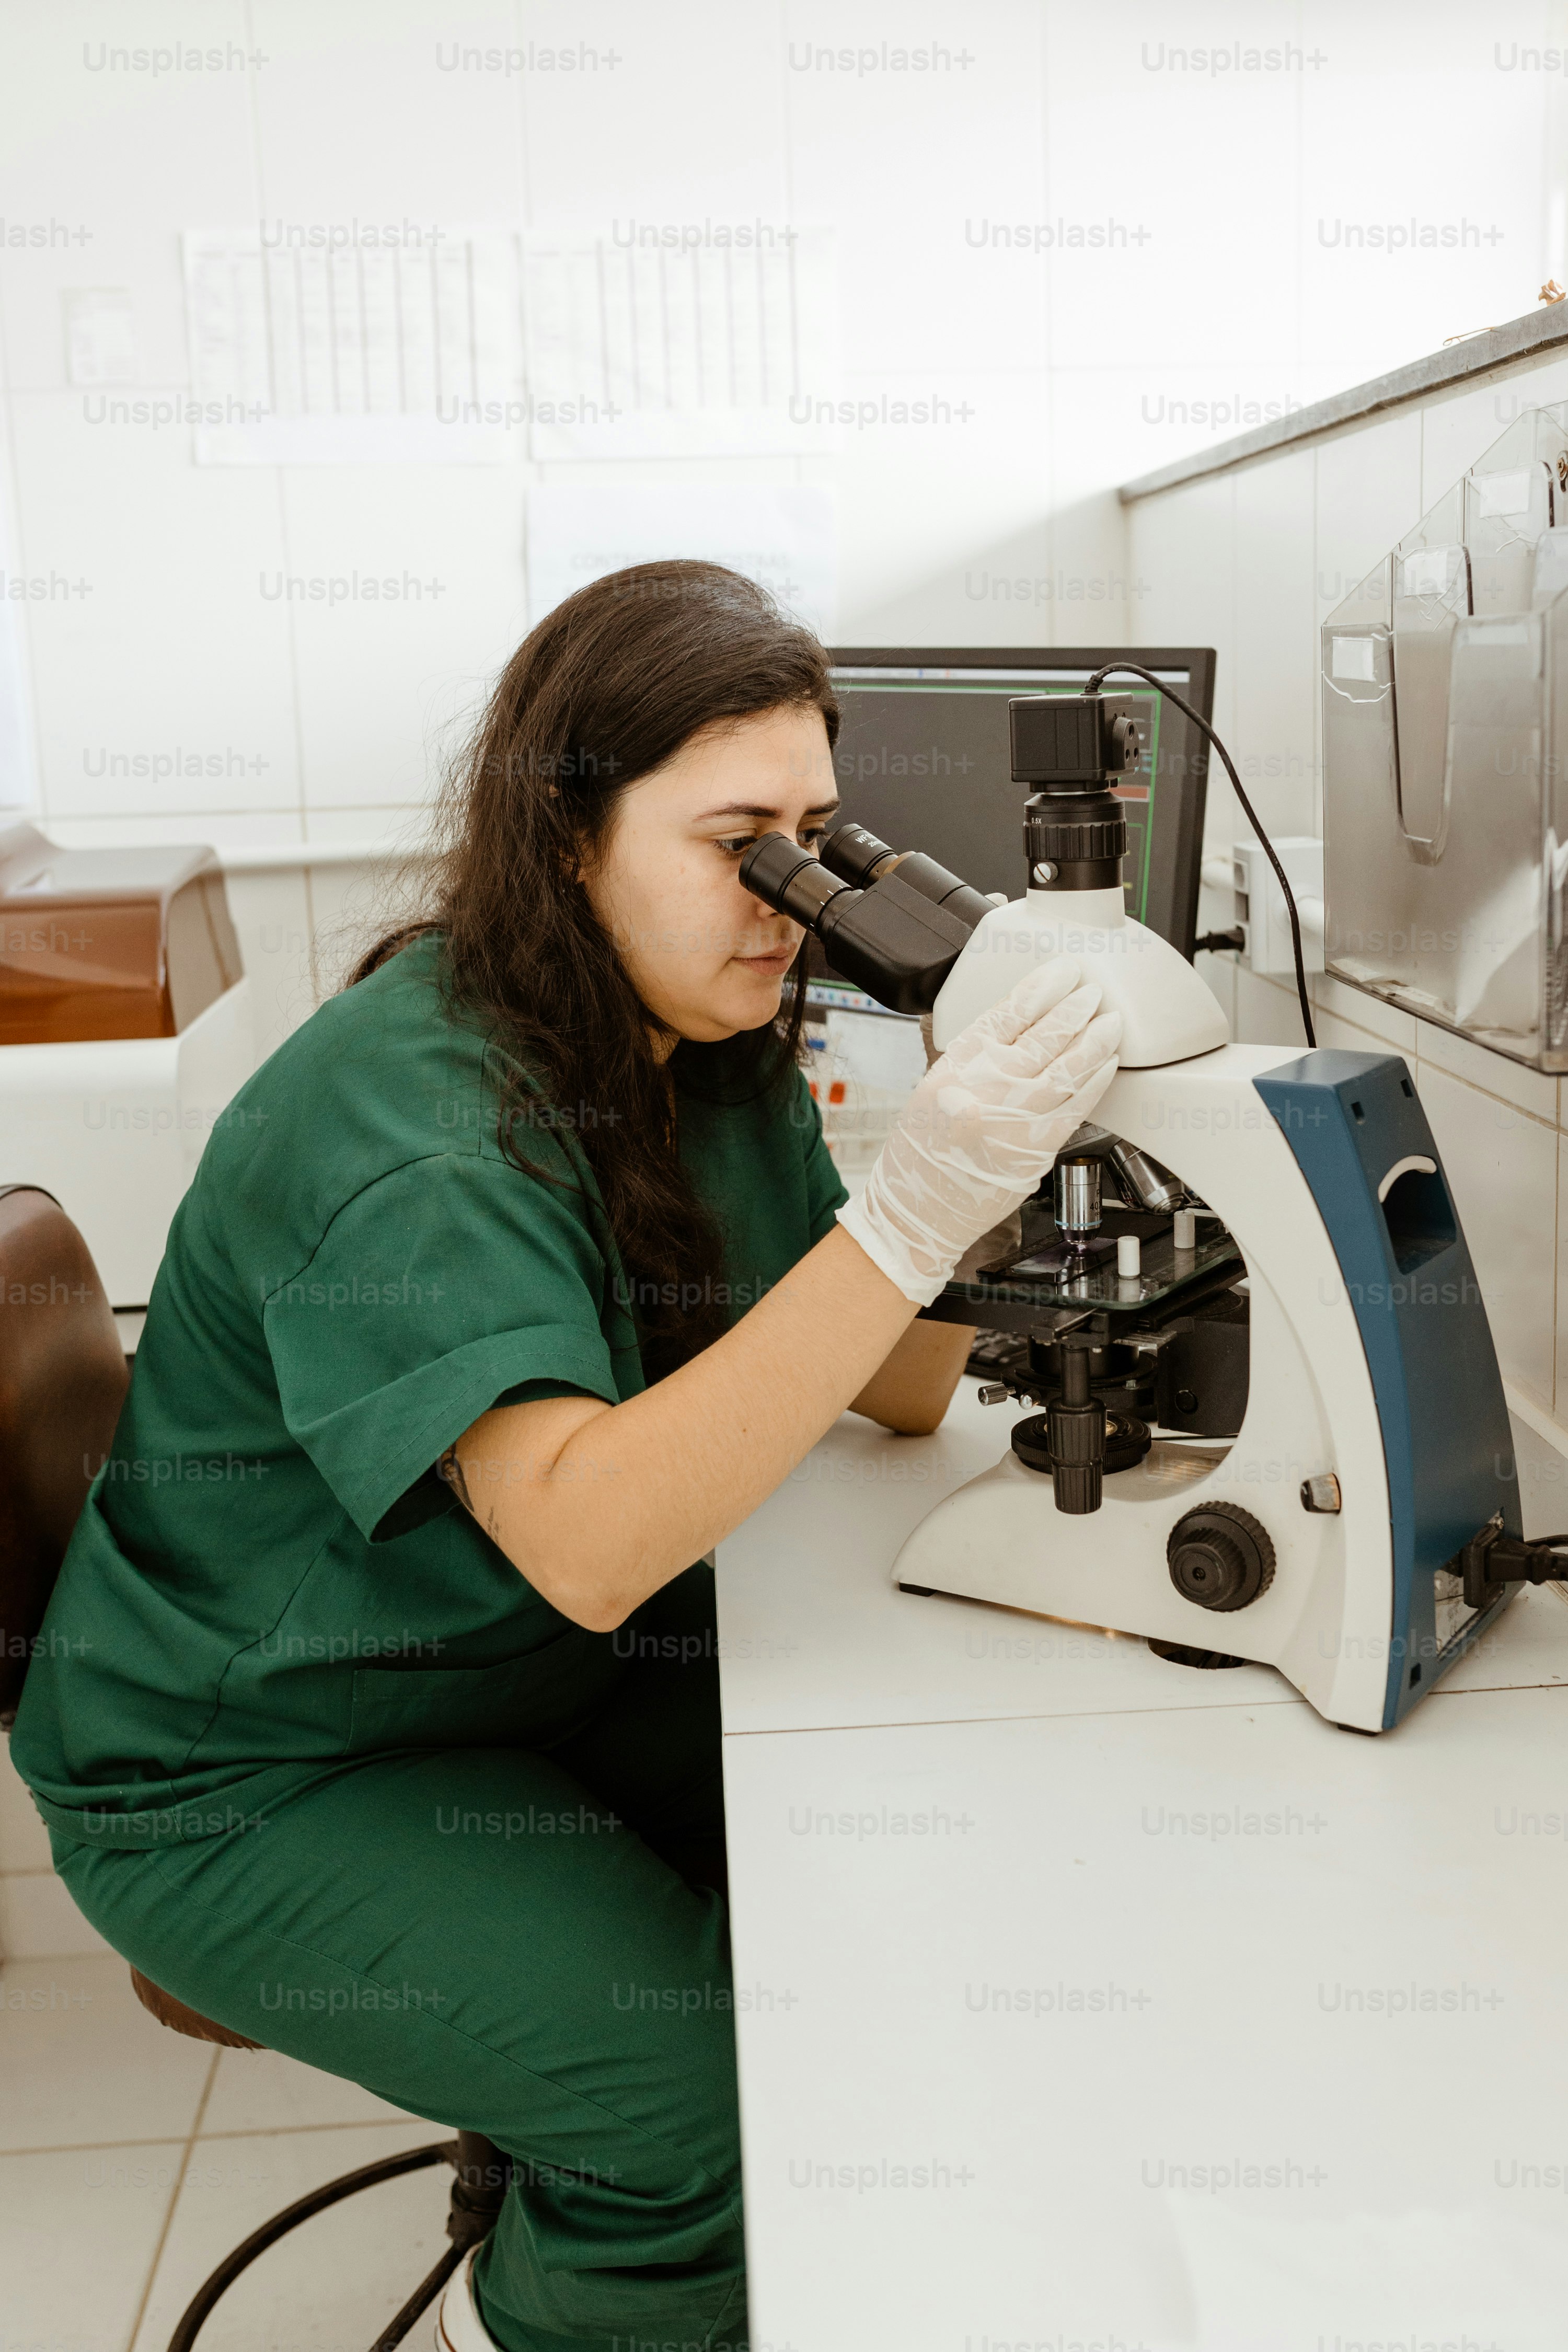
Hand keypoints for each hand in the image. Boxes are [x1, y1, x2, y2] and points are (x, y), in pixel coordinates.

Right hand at [838, 958, 1120, 1305]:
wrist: (915, 1213)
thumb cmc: (922, 1155)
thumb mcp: (935, 1088)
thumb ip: (977, 1057)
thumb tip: (1025, 1026)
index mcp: (954, 1066)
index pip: (1005, 1012)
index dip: (1041, 988)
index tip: (1062, 973)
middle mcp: (983, 1088)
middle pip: (1041, 1035)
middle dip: (1074, 1008)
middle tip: (1093, 992)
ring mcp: (1011, 1119)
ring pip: (1065, 1067)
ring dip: (1094, 1040)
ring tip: (1111, 1022)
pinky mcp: (1034, 1149)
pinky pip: (1075, 1107)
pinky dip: (1095, 1082)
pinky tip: (1106, 1065)